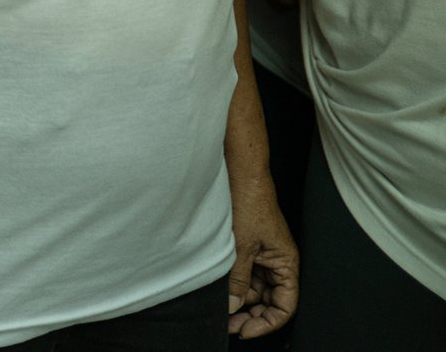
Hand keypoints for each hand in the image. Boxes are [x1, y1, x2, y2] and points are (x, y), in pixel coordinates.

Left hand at [227, 179, 298, 337]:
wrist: (239, 176)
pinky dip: (234, 284)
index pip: (285, 305)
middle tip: (229, 325)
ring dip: (240, 300)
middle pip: (269, 300)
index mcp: (286, 264)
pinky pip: (244, 273)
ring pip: (255, 289)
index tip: (245, 330)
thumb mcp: (241, 247)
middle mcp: (277, 263)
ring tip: (221, 310)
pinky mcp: (248, 247)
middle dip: (252, 315)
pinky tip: (219, 290)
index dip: (268, 322)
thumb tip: (231, 306)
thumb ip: (238, 279)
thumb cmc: (249, 204)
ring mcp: (262, 255)